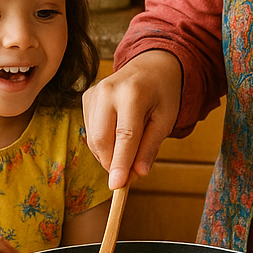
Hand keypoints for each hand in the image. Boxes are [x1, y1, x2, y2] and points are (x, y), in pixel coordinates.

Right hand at [82, 50, 182, 190]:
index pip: (125, 135)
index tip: (117, 187)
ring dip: (109, 155)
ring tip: (130, 147)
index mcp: (133, 93)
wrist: (150, 65)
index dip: (120, 163)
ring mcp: (94, 93)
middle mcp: (108, 90)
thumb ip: (150, 146)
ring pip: (94, 139)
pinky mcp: (86, 98)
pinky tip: (119, 132)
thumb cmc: (162, 93)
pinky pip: (90, 131)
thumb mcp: (166, 119)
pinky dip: (104, 143)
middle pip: (102, 140)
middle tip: (130, 174)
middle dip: (113, 163)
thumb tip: (137, 174)